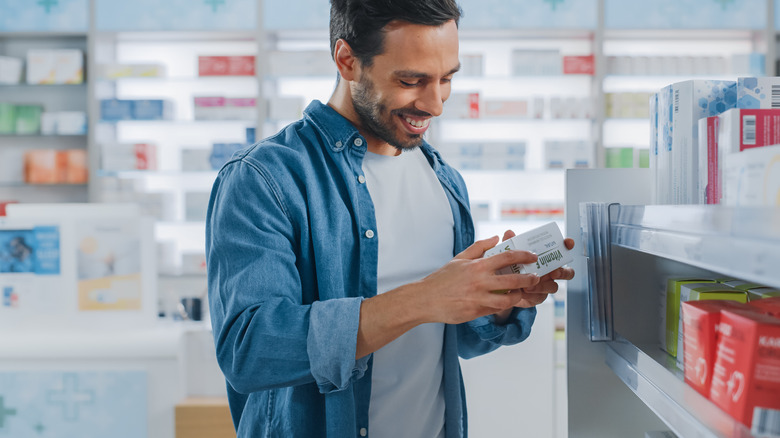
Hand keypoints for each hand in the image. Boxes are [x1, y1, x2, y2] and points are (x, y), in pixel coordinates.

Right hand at [417, 235, 543, 324]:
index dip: (523, 256)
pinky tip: (506, 301)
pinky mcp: (475, 312)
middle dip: (529, 278)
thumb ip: (479, 247)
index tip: (532, 256)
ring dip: (518, 295)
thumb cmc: (443, 278)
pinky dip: (503, 305)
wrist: (426, 299)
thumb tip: (495, 238)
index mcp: (477, 266)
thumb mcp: (459, 258)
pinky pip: (495, 309)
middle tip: (536, 277)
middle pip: (513, 280)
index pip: (507, 257)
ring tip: (521, 292)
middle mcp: (479, 282)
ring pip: (507, 299)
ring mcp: (478, 298)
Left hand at [492, 230, 574, 323]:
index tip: (568, 243)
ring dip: (543, 286)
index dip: (567, 245)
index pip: (562, 250)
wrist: (504, 288)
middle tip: (554, 272)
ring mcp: (546, 285)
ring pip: (554, 287)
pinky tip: (523, 292)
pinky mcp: (539, 297)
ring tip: (530, 285)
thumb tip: (509, 232)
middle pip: (567, 272)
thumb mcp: (511, 255)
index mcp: (546, 259)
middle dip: (563, 272)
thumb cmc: (513, 267)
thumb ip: (511, 245)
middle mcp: (551, 272)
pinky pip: (540, 297)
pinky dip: (531, 294)